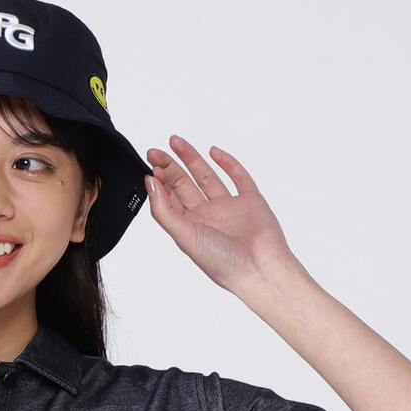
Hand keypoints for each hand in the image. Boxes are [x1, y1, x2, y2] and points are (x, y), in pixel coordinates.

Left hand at [143, 137, 294, 293]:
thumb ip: (164, 211)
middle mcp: (207, 217)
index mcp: (190, 228)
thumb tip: (150, 184)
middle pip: (184, 185)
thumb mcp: (184, 236)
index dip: (159, 183)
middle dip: (170, 167)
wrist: (259, 268)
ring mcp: (228, 207)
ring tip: (175, 142)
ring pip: (207, 177)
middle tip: (155, 152)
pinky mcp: (249, 200)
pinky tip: (213, 151)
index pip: (169, 200)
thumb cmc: (222, 263)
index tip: (150, 166)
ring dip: (191, 159)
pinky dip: (227, 163)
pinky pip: (238, 177)